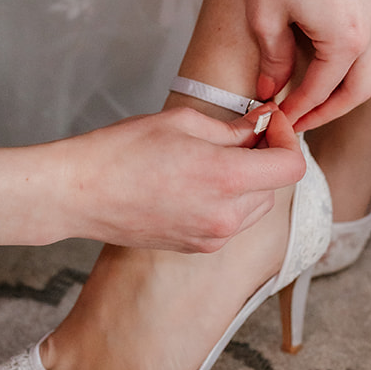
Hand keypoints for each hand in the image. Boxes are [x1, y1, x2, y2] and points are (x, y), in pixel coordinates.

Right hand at [63, 103, 305, 251]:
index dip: (286, 138)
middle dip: (266, 159)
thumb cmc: (123, 150)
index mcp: (227, 178)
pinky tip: (196, 182)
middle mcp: (226, 216)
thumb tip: (262, 125)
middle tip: (240, 135)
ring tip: (214, 159)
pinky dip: (227, 201)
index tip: (269, 123)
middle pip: (275, 187)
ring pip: (255, 207)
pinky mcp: (197, 247)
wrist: (79, 193)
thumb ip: (233, 129)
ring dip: (248, 182)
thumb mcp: (182, 122)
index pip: (291, 166)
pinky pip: (231, 222)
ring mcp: (212, 237)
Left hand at [240, 0, 370, 132]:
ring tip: (314, 84)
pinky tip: (328, 44)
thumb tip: (271, 89)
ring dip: (346, 77)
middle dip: (330, 108)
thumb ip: (273, 61)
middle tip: (303, 117)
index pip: (323, 91)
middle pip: (361, 87)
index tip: (281, 119)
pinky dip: (355, 46)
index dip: (300, 111)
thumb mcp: (263, 16)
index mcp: (347, 37)